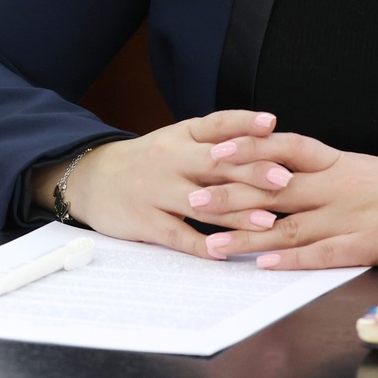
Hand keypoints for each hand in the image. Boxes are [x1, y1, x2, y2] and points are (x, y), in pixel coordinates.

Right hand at [30, 111, 298, 259]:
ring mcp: (156, 190)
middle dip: (251, 172)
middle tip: (284, 179)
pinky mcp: (145, 220)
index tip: (272, 124)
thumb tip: (268, 136)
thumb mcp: (177, 140)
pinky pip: (177, 235)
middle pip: (214, 164)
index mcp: (181, 135)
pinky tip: (226, 253)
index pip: (215, 124)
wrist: (92, 179)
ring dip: (236, 213)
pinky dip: (202, 245)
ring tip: (268, 222)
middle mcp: (170, 158)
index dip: (243, 123)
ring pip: (201, 202)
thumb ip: (215, 140)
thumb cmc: (149, 161)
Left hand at [188, 129, 377, 268]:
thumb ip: (322, 170)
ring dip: (247, 236)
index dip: (246, 147)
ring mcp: (345, 216)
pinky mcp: (359, 245)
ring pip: (286, 225)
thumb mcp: (359, 166)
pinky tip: (263, 264)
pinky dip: (290, 260)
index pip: (282, 146)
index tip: (213, 150)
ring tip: (214, 244)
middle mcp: (334, 185)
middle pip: (272, 187)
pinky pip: (319, 253)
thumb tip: (281, 169)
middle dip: (230, 194)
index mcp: (334, 160)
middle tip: (194, 200)